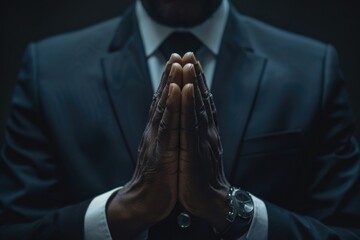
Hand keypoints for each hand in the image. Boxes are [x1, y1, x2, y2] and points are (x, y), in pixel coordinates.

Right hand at [107, 54, 182, 238]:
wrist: (144, 202)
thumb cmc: (157, 178)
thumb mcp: (163, 153)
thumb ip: (166, 137)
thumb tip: (171, 122)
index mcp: (158, 132)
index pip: (164, 102)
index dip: (171, 82)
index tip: (178, 62)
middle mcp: (154, 131)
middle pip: (163, 99)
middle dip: (170, 75)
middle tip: (177, 53)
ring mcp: (156, 140)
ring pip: (164, 107)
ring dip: (171, 83)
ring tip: (177, 63)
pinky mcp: (160, 151)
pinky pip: (167, 125)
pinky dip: (172, 106)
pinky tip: (176, 90)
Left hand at [179, 53, 229, 230]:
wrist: (211, 202)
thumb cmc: (203, 177)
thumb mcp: (201, 152)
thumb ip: (200, 135)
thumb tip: (197, 120)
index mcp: (206, 132)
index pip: (202, 103)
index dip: (198, 82)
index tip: (191, 62)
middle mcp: (207, 132)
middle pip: (201, 100)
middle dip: (195, 76)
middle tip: (190, 53)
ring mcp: (202, 140)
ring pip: (197, 107)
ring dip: (193, 84)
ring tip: (189, 63)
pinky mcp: (195, 151)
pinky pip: (191, 125)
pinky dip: (190, 106)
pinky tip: (188, 90)